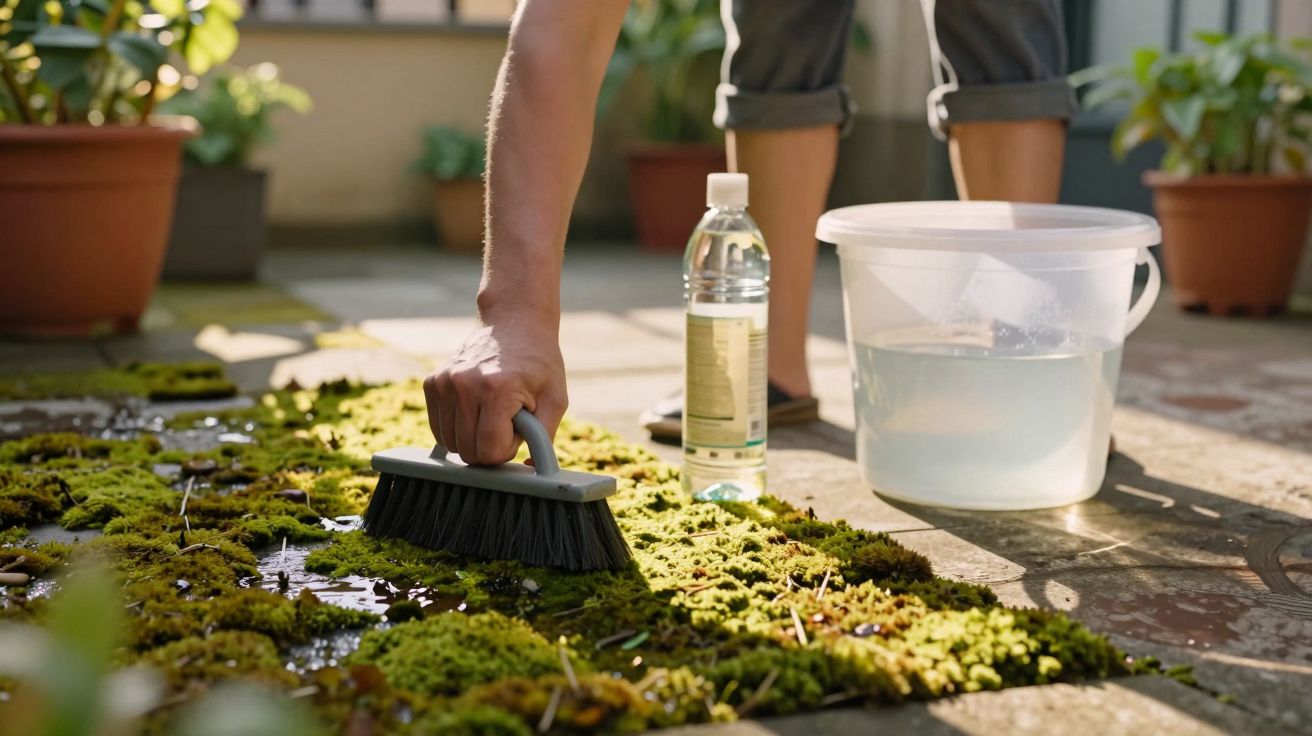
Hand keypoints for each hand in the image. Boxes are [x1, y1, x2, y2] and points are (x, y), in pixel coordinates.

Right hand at [423, 315, 566, 465]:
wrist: (514, 322)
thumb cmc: (539, 363)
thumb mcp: (556, 399)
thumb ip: (544, 438)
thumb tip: (528, 470)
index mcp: (497, 389)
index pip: (489, 450)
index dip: (507, 450)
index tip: (518, 430)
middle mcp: (464, 384)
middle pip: (468, 451)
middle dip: (490, 447)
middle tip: (507, 422)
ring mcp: (444, 382)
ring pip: (450, 444)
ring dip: (473, 438)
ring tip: (492, 413)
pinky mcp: (432, 382)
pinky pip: (439, 429)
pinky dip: (457, 429)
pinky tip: (475, 410)